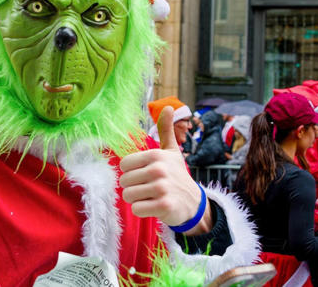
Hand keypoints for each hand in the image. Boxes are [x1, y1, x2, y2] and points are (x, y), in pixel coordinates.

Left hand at [120, 106, 211, 234]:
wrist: (194, 202)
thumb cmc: (177, 175)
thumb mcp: (171, 151)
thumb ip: (166, 130)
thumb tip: (168, 107)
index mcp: (156, 155)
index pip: (124, 165)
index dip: (131, 172)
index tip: (144, 175)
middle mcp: (158, 169)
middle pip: (124, 181)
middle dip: (133, 187)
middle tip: (149, 188)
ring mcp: (162, 188)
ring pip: (128, 196)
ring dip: (137, 199)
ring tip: (151, 197)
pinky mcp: (163, 206)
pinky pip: (137, 209)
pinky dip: (142, 210)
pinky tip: (154, 206)